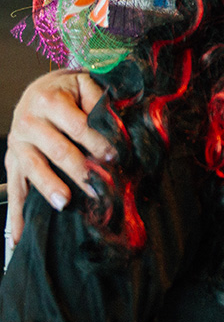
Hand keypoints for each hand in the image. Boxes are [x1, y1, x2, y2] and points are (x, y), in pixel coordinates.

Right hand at [5, 70, 109, 242]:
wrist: (39, 90)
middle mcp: (29, 122)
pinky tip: (19, 236)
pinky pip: (13, 190)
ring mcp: (18, 144)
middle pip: (58, 150)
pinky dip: (15, 215)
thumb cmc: (69, 92)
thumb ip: (99, 100)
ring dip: (50, 187)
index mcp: (49, 101)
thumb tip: (114, 120)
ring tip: (65, 202)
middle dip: (81, 169)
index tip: (114, 156)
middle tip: (99, 185)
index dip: (97, 141)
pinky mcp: (11, 162)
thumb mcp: (84, 85)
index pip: (78, 126)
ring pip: (34, 168)